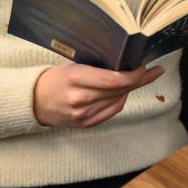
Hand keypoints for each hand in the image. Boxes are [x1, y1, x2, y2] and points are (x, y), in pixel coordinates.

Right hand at [33, 63, 164, 127]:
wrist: (34, 101)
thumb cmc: (56, 78)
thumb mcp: (74, 65)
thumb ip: (99, 67)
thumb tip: (127, 63)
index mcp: (77, 78)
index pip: (114, 80)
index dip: (134, 75)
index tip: (145, 67)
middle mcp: (81, 98)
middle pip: (119, 90)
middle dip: (139, 80)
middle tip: (152, 71)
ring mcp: (83, 114)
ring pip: (119, 101)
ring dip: (130, 90)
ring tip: (137, 78)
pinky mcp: (86, 123)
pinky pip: (112, 111)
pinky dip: (120, 100)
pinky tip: (123, 91)